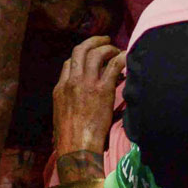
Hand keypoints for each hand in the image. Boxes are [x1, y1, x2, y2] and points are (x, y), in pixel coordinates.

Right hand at [52, 35, 124, 155]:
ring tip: (117, 49)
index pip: (69, 63)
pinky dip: (121, 58)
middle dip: (93, 42)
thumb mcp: (61, 117)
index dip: (81, 57)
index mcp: (60, 89)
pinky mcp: (102, 90)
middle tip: (105, 40)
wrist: (76, 147)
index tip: (91, 58)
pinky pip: (114, 66)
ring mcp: (86, 84)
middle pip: (80, 51)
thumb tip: (76, 104)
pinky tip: (127, 57)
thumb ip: (68, 104)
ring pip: (95, 53)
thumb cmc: (70, 139)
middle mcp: (71, 82)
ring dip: (107, 48)